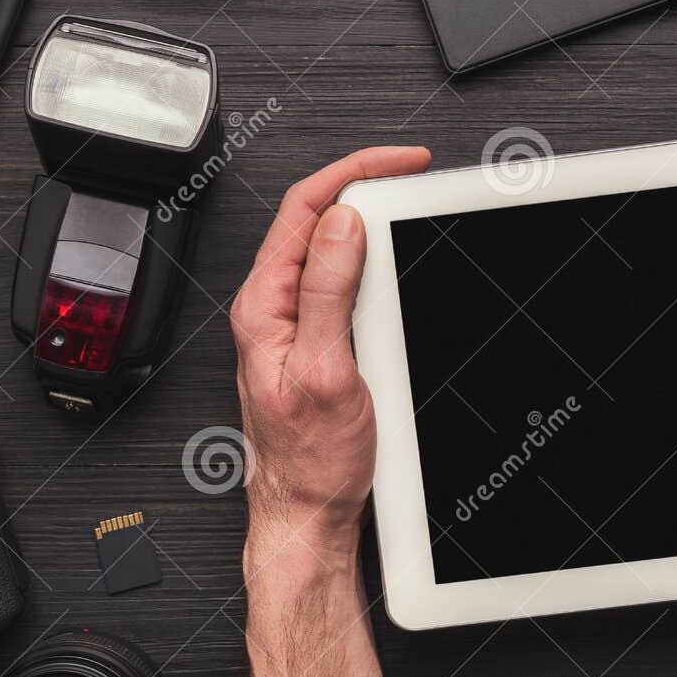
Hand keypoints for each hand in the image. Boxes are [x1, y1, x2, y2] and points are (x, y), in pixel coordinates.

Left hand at [232, 148, 428, 676]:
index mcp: (264, 304)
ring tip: (409, 211)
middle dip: (365, 185)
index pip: (304, 208)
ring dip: (370, 224)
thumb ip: (328, 291)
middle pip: (315, 219)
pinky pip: (339, 284)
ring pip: (329, 249)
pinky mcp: (312, 341)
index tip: (401, 164)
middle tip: (412, 177)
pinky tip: (395, 268)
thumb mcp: (326, 370)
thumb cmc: (308, 459)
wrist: (306, 512)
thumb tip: (342, 223)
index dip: (354, 172)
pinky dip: (371, 264)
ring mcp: (290, 323)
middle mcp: (271, 308)